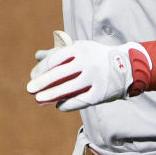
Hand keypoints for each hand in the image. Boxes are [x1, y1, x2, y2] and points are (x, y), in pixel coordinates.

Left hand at [27, 36, 149, 110]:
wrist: (126, 66)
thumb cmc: (96, 56)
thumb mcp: (80, 48)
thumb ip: (59, 52)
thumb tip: (37, 56)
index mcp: (80, 49)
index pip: (56, 59)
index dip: (42, 69)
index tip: (32, 76)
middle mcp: (87, 63)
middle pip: (59, 74)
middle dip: (42, 83)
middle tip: (29, 89)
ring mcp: (94, 78)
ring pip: (68, 89)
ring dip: (51, 96)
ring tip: (39, 99)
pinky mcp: (100, 93)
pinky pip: (80, 100)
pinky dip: (67, 104)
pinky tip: (58, 106)